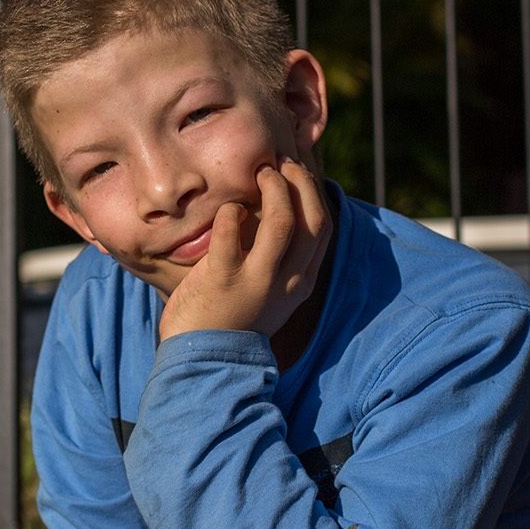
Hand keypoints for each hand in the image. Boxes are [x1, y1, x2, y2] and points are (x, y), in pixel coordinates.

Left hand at [157, 159, 330, 341]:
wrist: (206, 364)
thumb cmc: (232, 321)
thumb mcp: (269, 294)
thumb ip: (277, 259)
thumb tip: (274, 211)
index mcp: (301, 282)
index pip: (323, 228)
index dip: (313, 193)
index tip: (297, 174)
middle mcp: (287, 280)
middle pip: (312, 218)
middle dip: (301, 182)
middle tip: (281, 164)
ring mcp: (257, 279)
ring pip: (281, 219)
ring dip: (274, 188)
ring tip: (260, 173)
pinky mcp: (223, 277)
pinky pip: (232, 228)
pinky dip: (231, 211)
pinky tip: (226, 210)